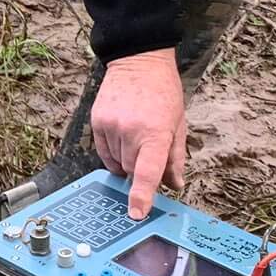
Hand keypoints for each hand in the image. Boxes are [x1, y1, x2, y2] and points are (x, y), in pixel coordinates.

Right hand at [90, 49, 186, 218]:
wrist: (139, 61)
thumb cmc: (163, 92)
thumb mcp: (178, 124)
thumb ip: (175, 158)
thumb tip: (174, 185)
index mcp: (156, 132)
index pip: (147, 172)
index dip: (141, 196)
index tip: (136, 214)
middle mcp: (131, 130)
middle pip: (132, 170)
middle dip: (141, 168)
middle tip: (149, 149)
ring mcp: (111, 126)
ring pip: (117, 162)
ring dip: (126, 158)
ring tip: (135, 135)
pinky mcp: (97, 122)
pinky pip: (104, 152)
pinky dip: (113, 152)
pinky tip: (122, 136)